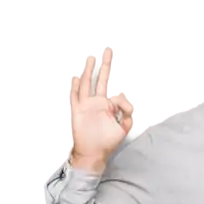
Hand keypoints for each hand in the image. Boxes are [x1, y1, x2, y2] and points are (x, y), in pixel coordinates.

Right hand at [68, 46, 134, 170]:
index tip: (122, 107)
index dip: (121, 94)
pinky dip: (74, 86)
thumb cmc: (107, 143)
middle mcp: (96, 102)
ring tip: (90, 57)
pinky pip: (74, 96)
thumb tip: (129, 105)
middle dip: (104, 64)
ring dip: (88, 70)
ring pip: (86, 83)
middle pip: (100, 79)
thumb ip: (128, 116)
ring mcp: (85, 105)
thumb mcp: (123, 129)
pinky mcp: (77, 111)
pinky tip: (75, 76)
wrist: (93, 155)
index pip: (114, 89)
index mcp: (108, 105)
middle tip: (106, 49)